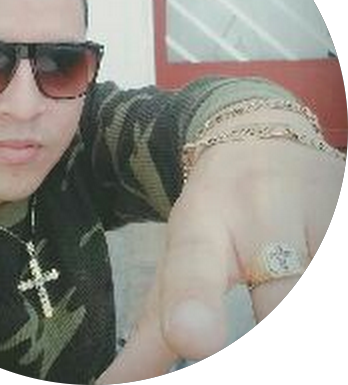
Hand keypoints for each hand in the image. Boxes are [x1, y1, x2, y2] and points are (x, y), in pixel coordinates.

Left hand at [97, 140, 344, 382]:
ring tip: (272, 296)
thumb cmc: (214, 213)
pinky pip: (338, 257)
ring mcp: (317, 209)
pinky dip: (319, 276)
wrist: (262, 143)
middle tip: (231, 336)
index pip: (196, 264)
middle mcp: (260, 211)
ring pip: (313, 278)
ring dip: (292, 300)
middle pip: (280, 294)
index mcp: (202, 223)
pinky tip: (299, 282)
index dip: (196, 301)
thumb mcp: (178, 258)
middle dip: (269, 317)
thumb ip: (152, 328)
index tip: (194, 339)